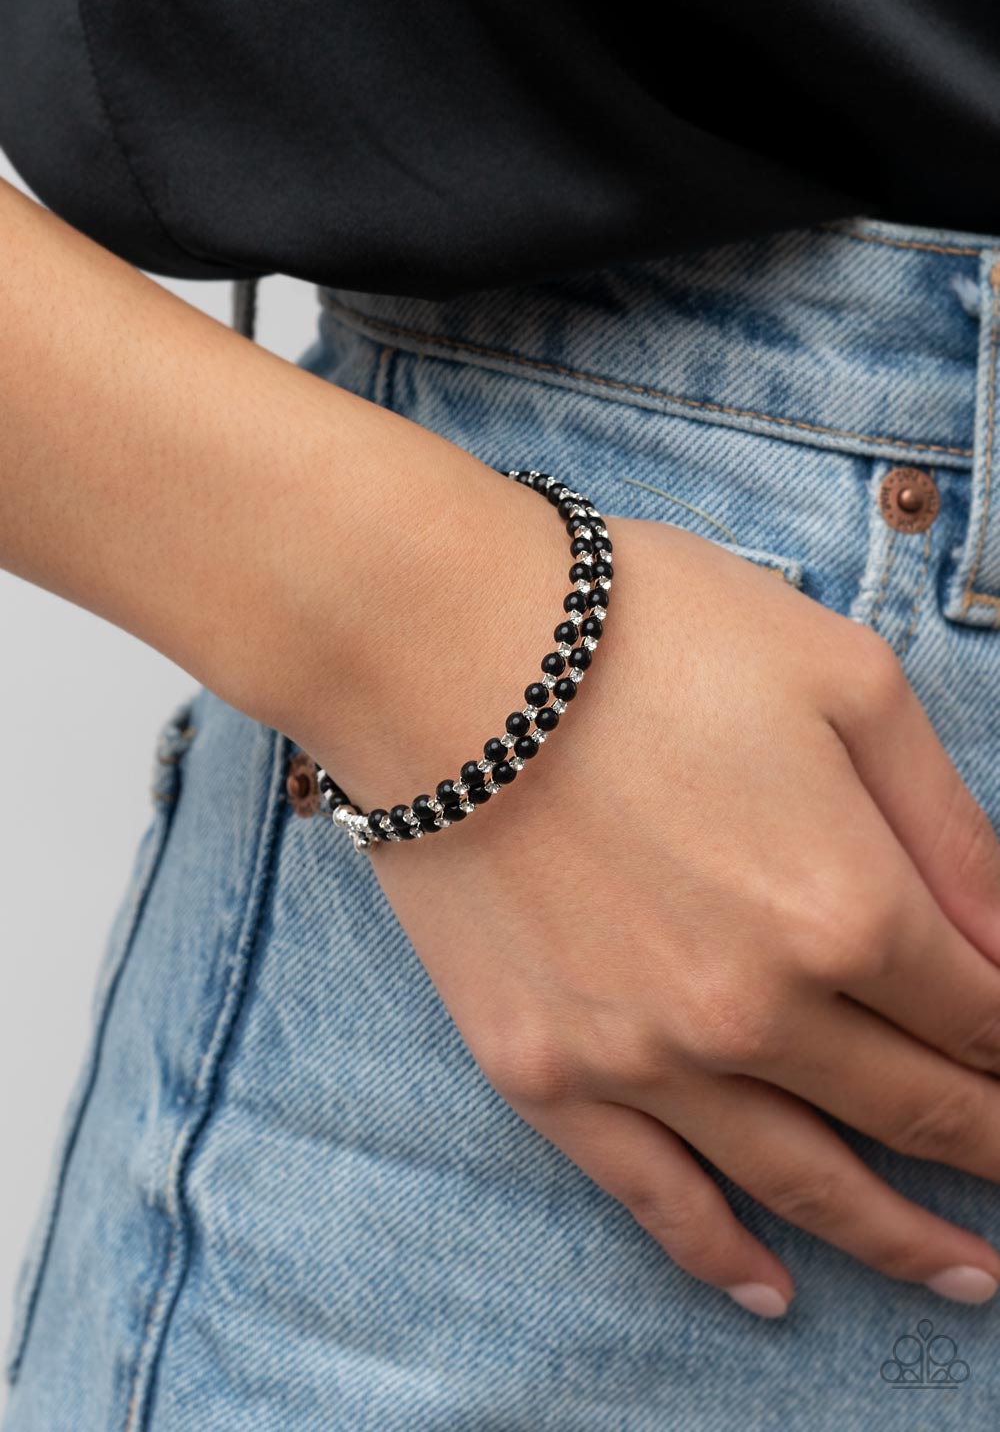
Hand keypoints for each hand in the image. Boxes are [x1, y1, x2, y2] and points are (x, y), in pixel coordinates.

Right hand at [263, 484, 999, 1317]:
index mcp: (847, 907)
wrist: (438, 645)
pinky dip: (721, 1253)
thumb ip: (946, 826)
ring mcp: (642, 1056)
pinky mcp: (544, 1069)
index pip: (981, 1017)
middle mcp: (756, 1011)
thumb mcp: (843, 681)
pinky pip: (649, 1195)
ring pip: (803, 1180)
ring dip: (899, 1237)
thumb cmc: (646, 634)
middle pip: (913, 1108)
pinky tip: (772, 1288)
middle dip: (989, 1144)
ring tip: (965, 1276)